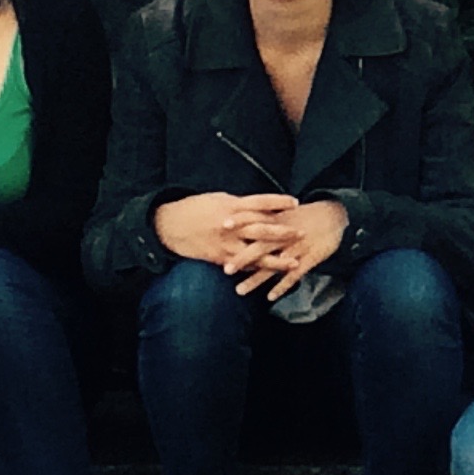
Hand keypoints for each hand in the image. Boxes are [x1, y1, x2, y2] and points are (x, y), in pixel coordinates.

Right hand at [156, 190, 293, 265]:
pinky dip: (258, 271)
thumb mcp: (218, 199)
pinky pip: (243, 266)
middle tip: (302, 233)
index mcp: (231, 206)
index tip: (295, 202)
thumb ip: (240, 204)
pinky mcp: (220, 258)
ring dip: (277, 259)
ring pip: (256, 253)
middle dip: (284, 232)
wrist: (170, 226)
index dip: (278, 202)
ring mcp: (226, 243)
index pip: (260, 202)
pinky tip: (273, 275)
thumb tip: (259, 205)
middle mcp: (231, 225)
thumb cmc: (195, 208)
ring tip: (295, 263)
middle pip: (262, 228)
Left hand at [220, 196, 349, 299]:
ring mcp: (296, 248)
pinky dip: (282, 286)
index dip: (240, 221)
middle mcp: (285, 235)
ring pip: (273, 265)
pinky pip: (293, 275)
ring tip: (240, 291)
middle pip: (261, 246)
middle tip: (225, 269)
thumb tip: (246, 220)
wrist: (336, 217)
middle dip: (243, 258)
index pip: (256, 219)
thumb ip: (268, 217)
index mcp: (279, 220)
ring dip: (256, 279)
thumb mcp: (287, 212)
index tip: (221, 225)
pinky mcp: (309, 259)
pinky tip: (270, 297)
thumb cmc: (308, 216)